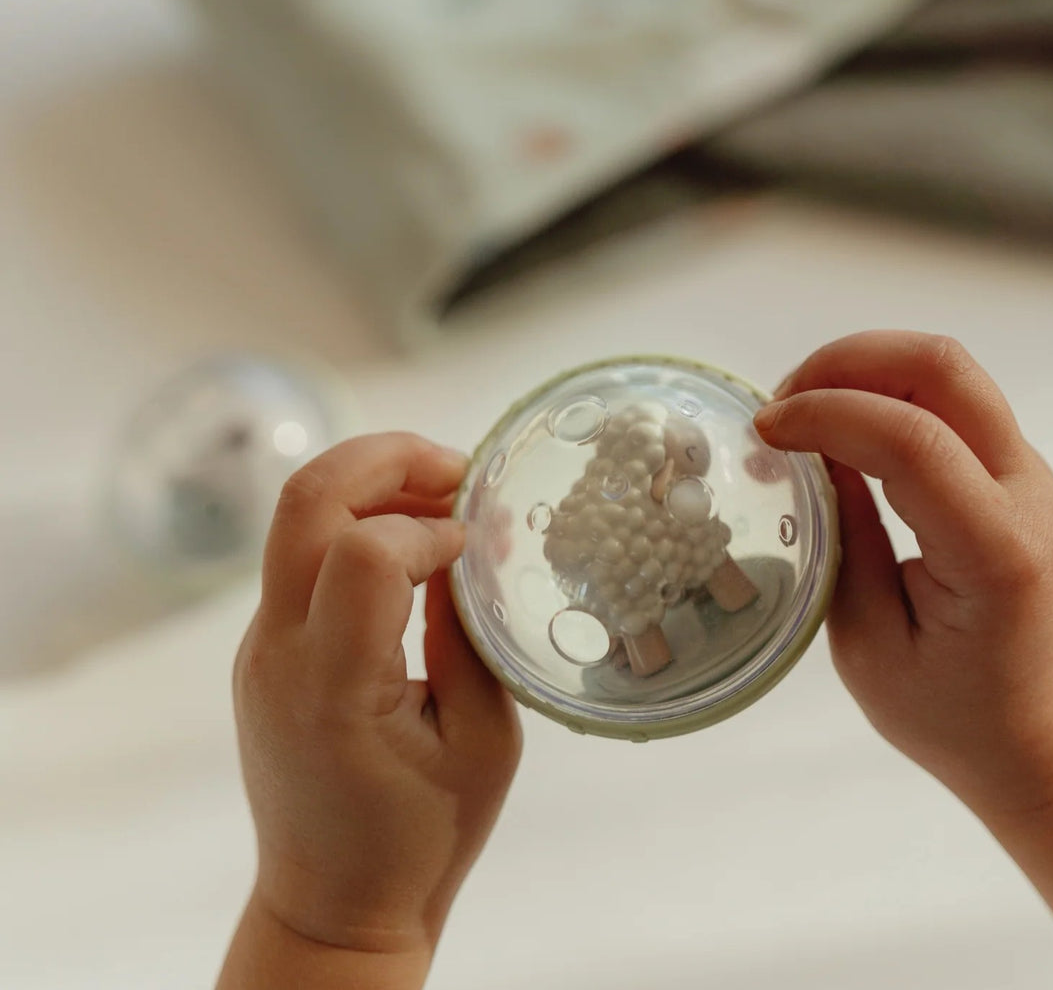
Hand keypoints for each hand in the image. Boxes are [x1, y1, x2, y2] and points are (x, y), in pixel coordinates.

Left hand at [229, 434, 520, 968]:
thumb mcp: (482, 742)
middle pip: (305, 499)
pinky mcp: (264, 647)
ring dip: (371, 483)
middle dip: (384, 457)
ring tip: (441, 498)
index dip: (429, 530)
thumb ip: (468, 636)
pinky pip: (300, 555)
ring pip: (297, 515)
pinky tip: (411, 542)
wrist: (332, 905)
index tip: (474, 548)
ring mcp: (260, 647)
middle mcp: (279, 654)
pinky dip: (356, 522)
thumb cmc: (420, 839)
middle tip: (455, 467)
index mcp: (334, 688)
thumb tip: (460, 549)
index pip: (362, 553)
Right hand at [754, 331, 1052, 820]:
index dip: (827, 414)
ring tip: (803, 418)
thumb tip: (811, 453)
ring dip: (862, 372)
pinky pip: (950, 402)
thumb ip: (843, 539)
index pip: (914, 439)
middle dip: (845, 362)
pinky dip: (883, 396)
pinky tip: (840, 436)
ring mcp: (1031, 479)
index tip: (765, 433)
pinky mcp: (1016, 476)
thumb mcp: (869, 644)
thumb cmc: (955, 718)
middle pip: (943, 368)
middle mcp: (1029, 498)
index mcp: (997, 553)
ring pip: (948, 372)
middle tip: (781, 406)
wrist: (1038, 743)